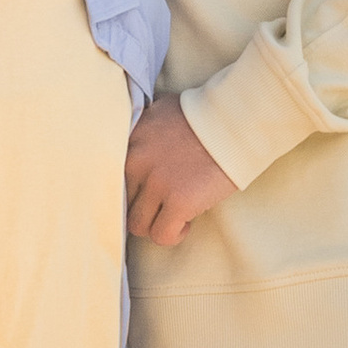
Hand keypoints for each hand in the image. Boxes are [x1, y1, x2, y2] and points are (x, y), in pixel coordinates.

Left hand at [126, 99, 240, 248]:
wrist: (235, 120)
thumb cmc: (204, 114)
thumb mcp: (162, 111)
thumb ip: (143, 128)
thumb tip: (135, 142)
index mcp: (131, 139)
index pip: (113, 178)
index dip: (131, 189)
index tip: (146, 192)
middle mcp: (136, 161)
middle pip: (123, 203)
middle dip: (143, 207)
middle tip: (164, 204)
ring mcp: (156, 183)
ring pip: (137, 225)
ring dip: (156, 224)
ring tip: (175, 215)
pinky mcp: (178, 201)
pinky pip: (161, 235)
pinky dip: (174, 235)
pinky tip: (187, 223)